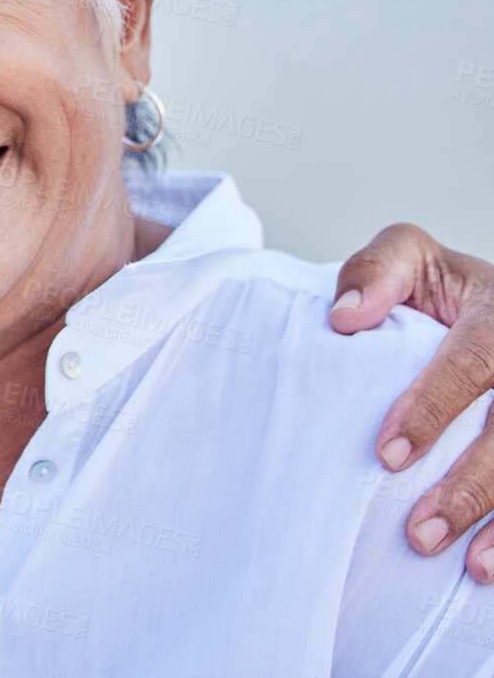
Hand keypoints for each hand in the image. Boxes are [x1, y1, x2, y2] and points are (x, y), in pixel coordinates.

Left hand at [331, 223, 493, 581]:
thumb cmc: (441, 289)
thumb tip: (344, 317)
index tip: (388, 454)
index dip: (435, 408)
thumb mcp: (412, 257)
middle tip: (420, 533)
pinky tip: (492, 566)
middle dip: (472, 485)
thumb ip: (377, 271)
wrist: (490, 304)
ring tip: (467, 565)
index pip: (474, 361)